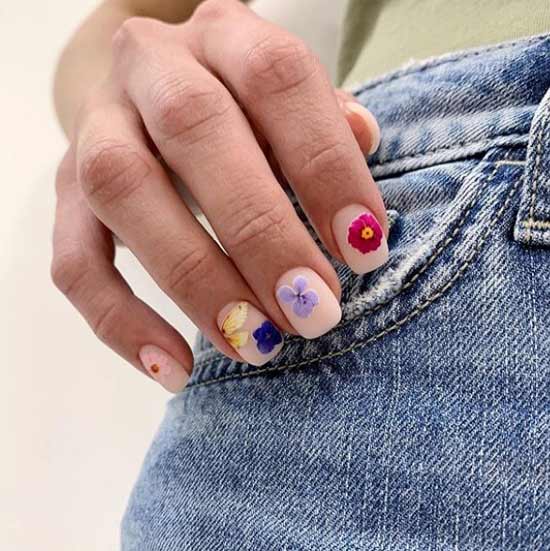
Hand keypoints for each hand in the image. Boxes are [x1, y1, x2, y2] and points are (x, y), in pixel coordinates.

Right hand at [51, 0, 387, 391]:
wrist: (152, 93)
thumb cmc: (245, 111)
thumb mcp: (291, 104)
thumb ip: (327, 124)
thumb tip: (362, 145)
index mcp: (224, 35)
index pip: (277, 79)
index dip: (325, 165)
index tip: (364, 250)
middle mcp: (149, 68)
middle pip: (195, 129)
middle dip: (261, 233)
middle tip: (313, 311)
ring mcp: (95, 131)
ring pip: (124, 192)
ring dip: (195, 280)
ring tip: (256, 344)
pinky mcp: (62, 197)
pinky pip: (75, 264)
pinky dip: (122, 323)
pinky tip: (176, 369)